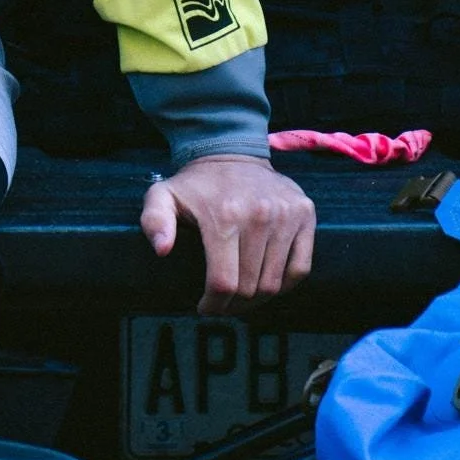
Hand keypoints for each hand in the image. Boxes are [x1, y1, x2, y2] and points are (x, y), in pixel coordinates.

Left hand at [142, 154, 315, 315]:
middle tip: (223, 306)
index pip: (224, 281)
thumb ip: (154, 221)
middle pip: (251, 287)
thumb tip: (162, 250)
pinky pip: (300, 268)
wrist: (231, 151)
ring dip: (257, 301)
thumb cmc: (196, 184)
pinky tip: (266, 286)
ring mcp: (286, 215)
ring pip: (274, 283)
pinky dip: (284, 286)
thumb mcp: (163, 195)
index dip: (214, 304)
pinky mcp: (304, 214)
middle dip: (233, 306)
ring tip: (241, 300)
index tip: (205, 308)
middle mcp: (260, 215)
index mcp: (224, 215)